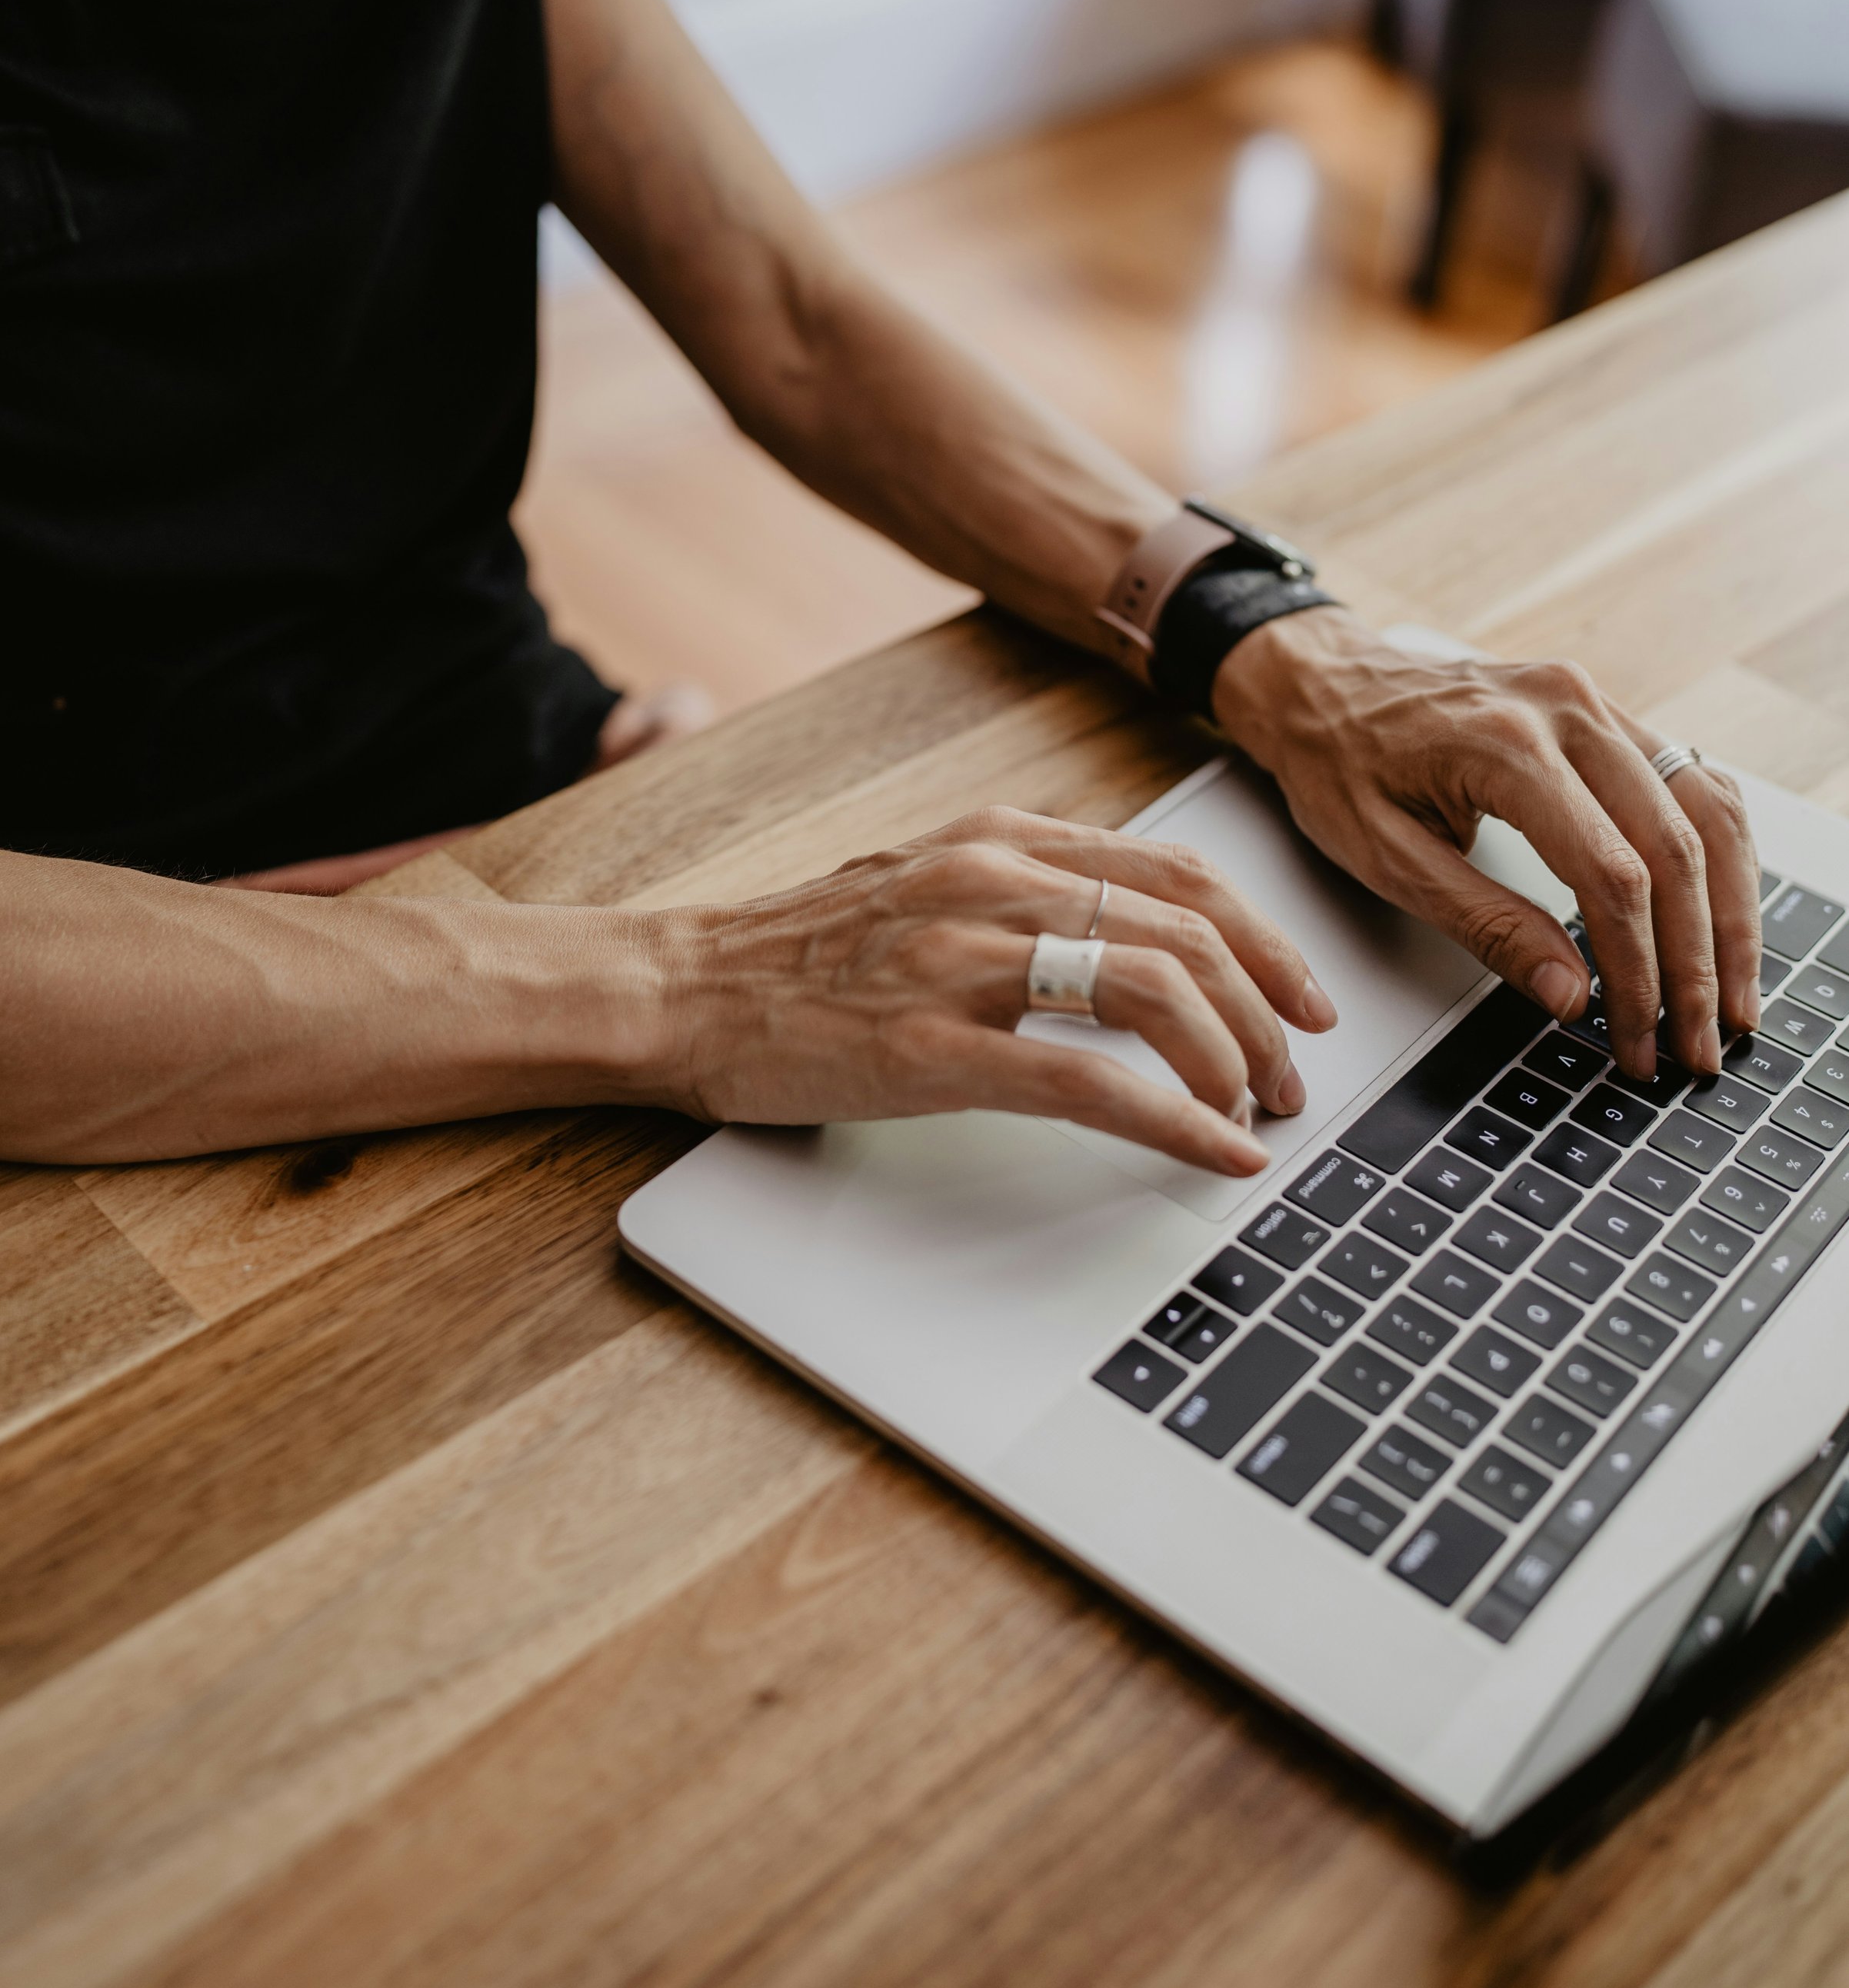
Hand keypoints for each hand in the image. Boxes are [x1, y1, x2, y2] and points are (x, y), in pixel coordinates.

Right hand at [647, 808, 1336, 1175]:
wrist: (684, 988)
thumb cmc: (802, 953)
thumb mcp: (930, 884)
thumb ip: (1025, 894)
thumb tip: (1135, 941)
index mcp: (1001, 838)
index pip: (1176, 869)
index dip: (1261, 935)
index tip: (1301, 994)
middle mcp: (992, 878)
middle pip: (1186, 928)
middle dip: (1266, 1008)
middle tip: (1294, 1072)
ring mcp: (961, 960)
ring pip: (1152, 988)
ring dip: (1232, 1060)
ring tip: (1257, 1113)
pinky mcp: (932, 1045)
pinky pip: (1090, 1080)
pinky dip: (1175, 1118)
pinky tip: (1216, 1149)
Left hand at [1211, 609, 1759, 1080]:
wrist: (1322, 683)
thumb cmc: (1338, 764)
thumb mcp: (1386, 858)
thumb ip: (1485, 926)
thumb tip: (1570, 995)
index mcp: (1507, 745)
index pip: (1612, 875)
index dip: (1638, 971)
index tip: (1637, 1038)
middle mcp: (1568, 710)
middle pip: (1677, 846)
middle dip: (1697, 960)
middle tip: (1699, 1044)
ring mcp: (1595, 702)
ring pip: (1707, 809)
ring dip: (1731, 911)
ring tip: (1733, 997)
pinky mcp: (1605, 711)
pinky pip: (1691, 780)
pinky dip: (1719, 855)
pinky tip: (1724, 915)